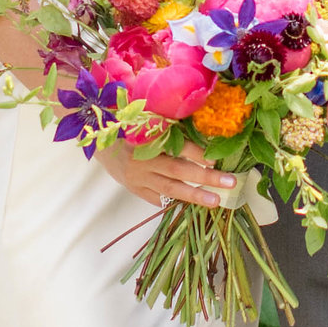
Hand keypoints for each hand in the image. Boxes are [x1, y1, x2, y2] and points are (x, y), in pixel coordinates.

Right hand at [99, 138, 241, 212]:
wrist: (97, 141)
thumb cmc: (128, 126)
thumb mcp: (145, 120)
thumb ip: (168, 126)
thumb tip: (200, 128)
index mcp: (146, 138)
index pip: (176, 147)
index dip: (196, 152)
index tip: (214, 159)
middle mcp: (143, 160)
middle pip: (178, 171)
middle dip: (206, 177)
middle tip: (229, 182)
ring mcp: (138, 177)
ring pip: (170, 188)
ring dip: (195, 195)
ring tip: (215, 201)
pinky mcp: (135, 189)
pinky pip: (157, 198)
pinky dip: (174, 201)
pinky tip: (191, 205)